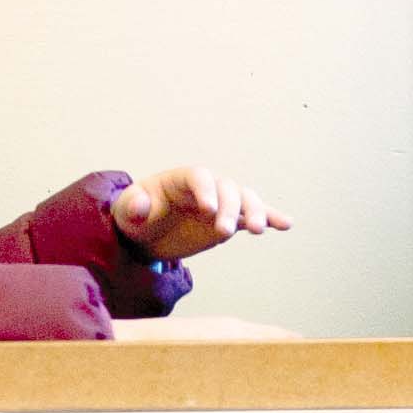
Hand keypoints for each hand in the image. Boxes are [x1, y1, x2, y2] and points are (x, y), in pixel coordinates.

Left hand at [111, 165, 287, 261]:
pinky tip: (286, 224)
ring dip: (255, 211)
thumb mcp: (126, 212)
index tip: (207, 210)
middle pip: (226, 188)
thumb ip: (132, 206)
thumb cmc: (136, 217)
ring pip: (245, 200)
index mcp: (181, 178)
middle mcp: (206, 187)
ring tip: (258, 230)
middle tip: (224, 232)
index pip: (199, 177)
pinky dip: (270, 217)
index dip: (205, 190)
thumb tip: (140, 204)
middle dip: (229, 208)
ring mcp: (221, 203)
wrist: (146, 235)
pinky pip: (251, 216)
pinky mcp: (229, 220)